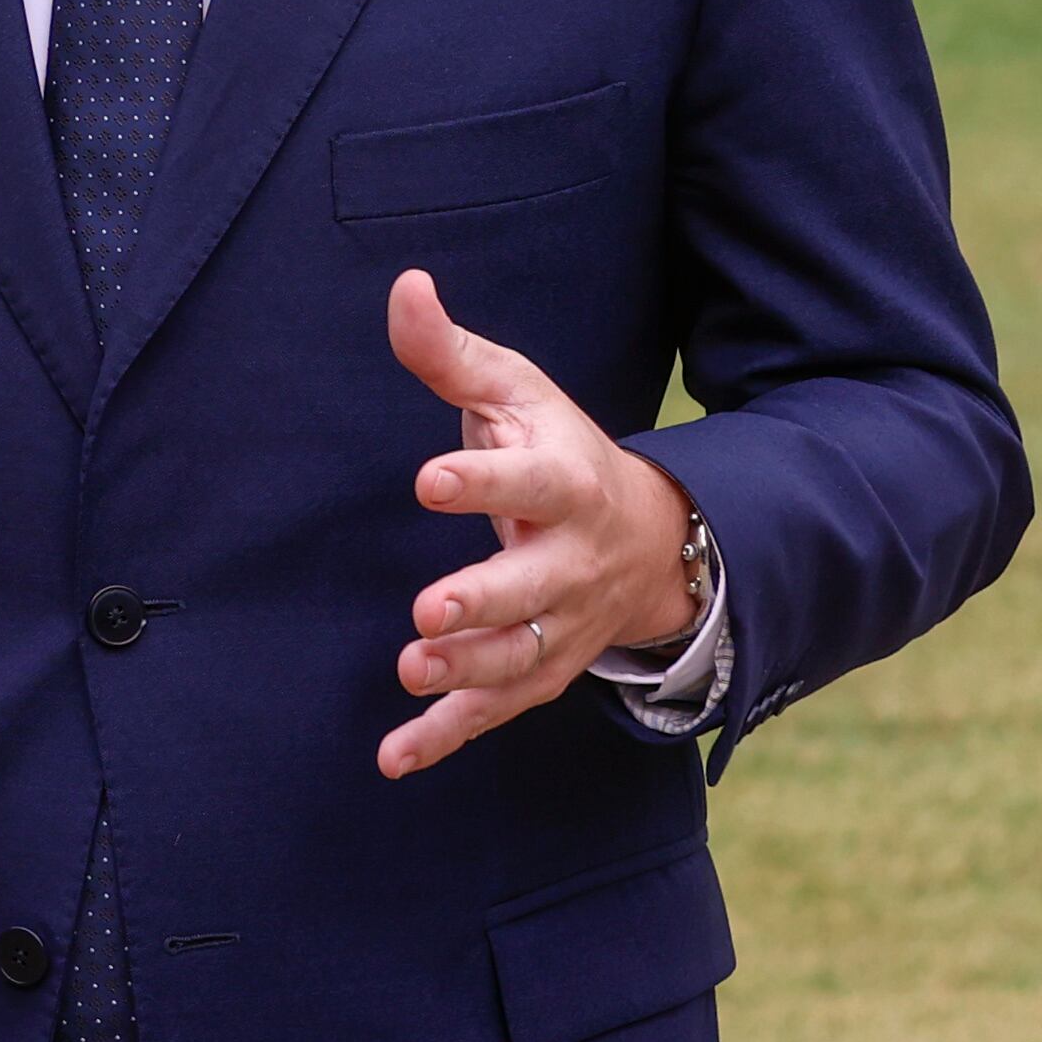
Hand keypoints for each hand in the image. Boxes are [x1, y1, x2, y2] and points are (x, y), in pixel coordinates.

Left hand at [378, 268, 699, 779]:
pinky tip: (393, 758)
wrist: (648, 536)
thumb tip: (403, 284)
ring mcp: (562, 624)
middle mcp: (570, 561)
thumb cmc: (557, 448)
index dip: (481, 478)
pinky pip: (497, 711)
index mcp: (565, 483)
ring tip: (411, 673)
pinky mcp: (541, 669)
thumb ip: (449, 351)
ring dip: (467, 674)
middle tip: (427, 611)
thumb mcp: (515, 391)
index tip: (429, 478)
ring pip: (519, 658)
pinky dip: (447, 737)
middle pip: (531, 587)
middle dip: (483, 601)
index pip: (527, 480)